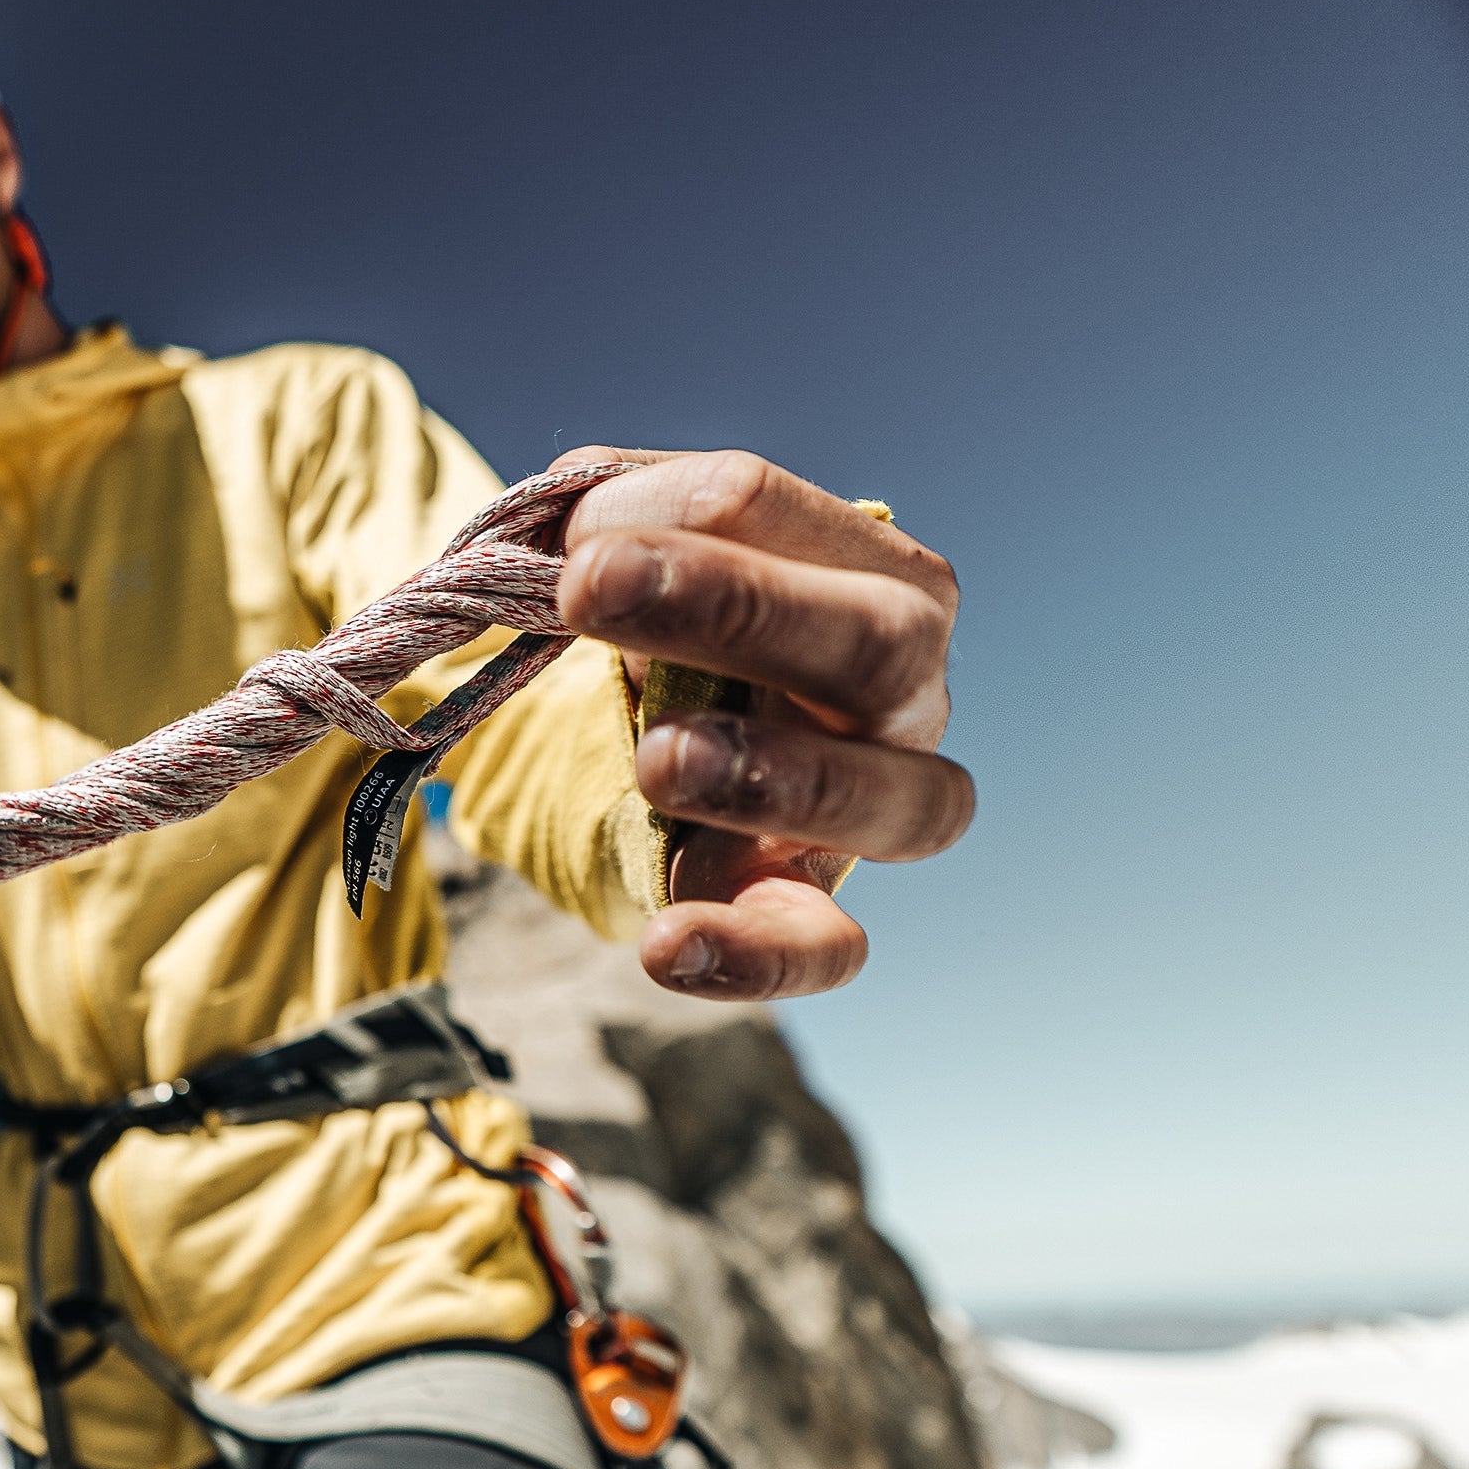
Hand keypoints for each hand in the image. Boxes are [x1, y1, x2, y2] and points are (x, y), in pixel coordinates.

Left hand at [552, 448, 972, 999]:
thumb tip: (569, 512)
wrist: (639, 754)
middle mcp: (902, 685)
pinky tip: (666, 947)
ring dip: (775, 775)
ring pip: (898, 801)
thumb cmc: (657, 636)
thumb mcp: (626, 563)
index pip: (781, 513)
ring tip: (657, 760)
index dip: (669, 514)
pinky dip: (755, 956)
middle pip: (875, 642)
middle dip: (736, 608)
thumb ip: (599, 521)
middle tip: (592, 589)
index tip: (566, 541)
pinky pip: (827, 948)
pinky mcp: (816, 906)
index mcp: (859, 568)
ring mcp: (879, 803)